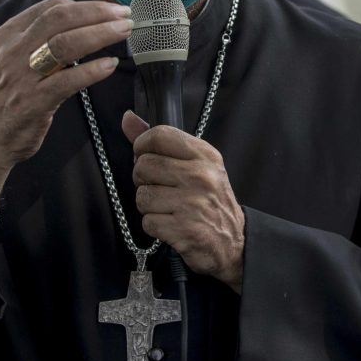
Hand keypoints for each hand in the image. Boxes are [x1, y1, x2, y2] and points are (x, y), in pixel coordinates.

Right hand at [0, 0, 131, 177]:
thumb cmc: (7, 97)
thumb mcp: (13, 58)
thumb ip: (38, 38)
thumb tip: (80, 21)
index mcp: (9, 34)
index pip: (51, 7)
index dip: (86, 4)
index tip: (109, 8)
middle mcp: (13, 49)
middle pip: (61, 18)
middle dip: (97, 13)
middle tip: (124, 15)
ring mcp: (22, 75)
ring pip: (66, 43)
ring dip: (100, 34)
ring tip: (123, 32)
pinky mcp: (33, 101)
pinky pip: (68, 80)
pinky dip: (92, 71)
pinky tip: (109, 66)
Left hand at [124, 111, 244, 292]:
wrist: (233, 243)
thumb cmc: (210, 200)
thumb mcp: (195, 164)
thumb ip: (160, 141)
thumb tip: (128, 118)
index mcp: (204, 155)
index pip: (158, 135)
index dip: (142, 146)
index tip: (145, 156)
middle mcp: (201, 176)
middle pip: (143, 166)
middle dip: (144, 180)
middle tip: (161, 188)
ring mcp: (193, 203)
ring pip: (142, 196)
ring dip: (149, 206)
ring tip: (168, 208)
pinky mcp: (185, 229)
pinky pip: (148, 222)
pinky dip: (155, 226)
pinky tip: (171, 225)